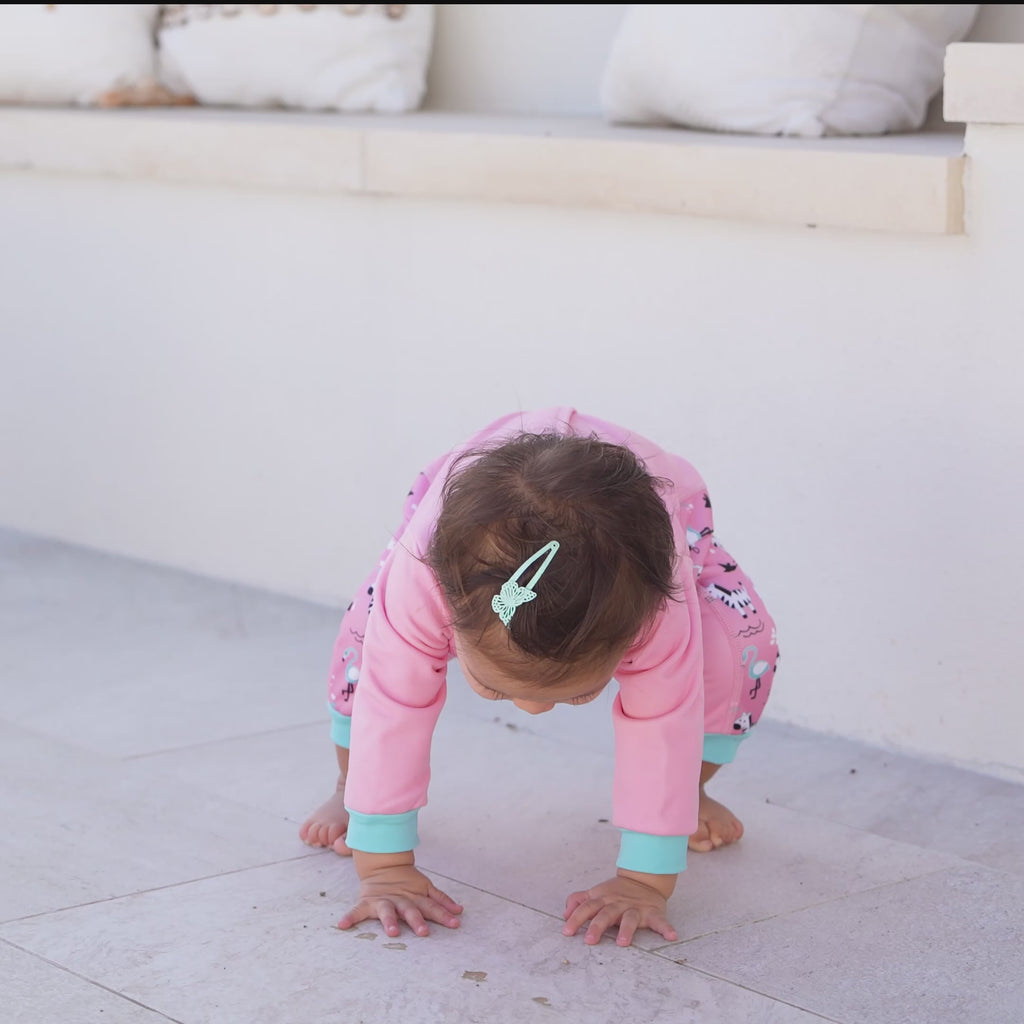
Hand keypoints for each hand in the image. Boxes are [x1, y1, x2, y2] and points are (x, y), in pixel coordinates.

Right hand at [338, 853, 462, 937]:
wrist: (383, 864)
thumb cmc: (407, 882)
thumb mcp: (426, 888)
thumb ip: (441, 900)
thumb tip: (460, 912)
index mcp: (415, 898)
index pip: (432, 907)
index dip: (444, 915)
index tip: (455, 924)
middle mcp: (401, 900)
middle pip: (410, 910)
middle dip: (417, 920)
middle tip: (424, 932)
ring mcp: (383, 900)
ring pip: (387, 911)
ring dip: (389, 921)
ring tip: (392, 932)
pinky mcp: (367, 901)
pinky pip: (357, 911)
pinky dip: (350, 917)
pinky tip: (342, 925)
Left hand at [563, 870, 678, 946]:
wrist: (644, 879)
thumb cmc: (616, 892)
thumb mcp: (596, 893)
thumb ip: (579, 901)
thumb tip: (564, 913)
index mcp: (603, 899)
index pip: (586, 907)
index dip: (576, 918)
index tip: (567, 932)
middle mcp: (617, 903)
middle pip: (605, 914)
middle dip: (597, 926)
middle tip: (589, 940)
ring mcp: (635, 908)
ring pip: (630, 919)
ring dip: (627, 930)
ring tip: (623, 942)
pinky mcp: (652, 913)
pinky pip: (660, 921)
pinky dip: (666, 928)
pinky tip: (672, 936)